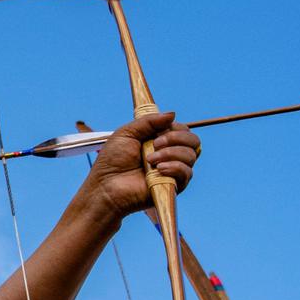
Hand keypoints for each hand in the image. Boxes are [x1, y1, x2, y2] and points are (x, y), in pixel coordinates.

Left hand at [76, 112, 200, 222]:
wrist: (106, 185)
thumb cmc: (113, 161)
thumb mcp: (128, 132)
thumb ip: (149, 121)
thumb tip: (173, 114)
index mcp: (160, 141)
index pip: (182, 130)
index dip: (174, 128)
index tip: (157, 133)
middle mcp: (170, 155)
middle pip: (193, 141)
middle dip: (176, 138)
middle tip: (156, 144)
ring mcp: (172, 171)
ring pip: (190, 155)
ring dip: (171, 153)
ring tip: (150, 160)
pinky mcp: (173, 186)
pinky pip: (187, 173)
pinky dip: (175, 167)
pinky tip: (159, 169)